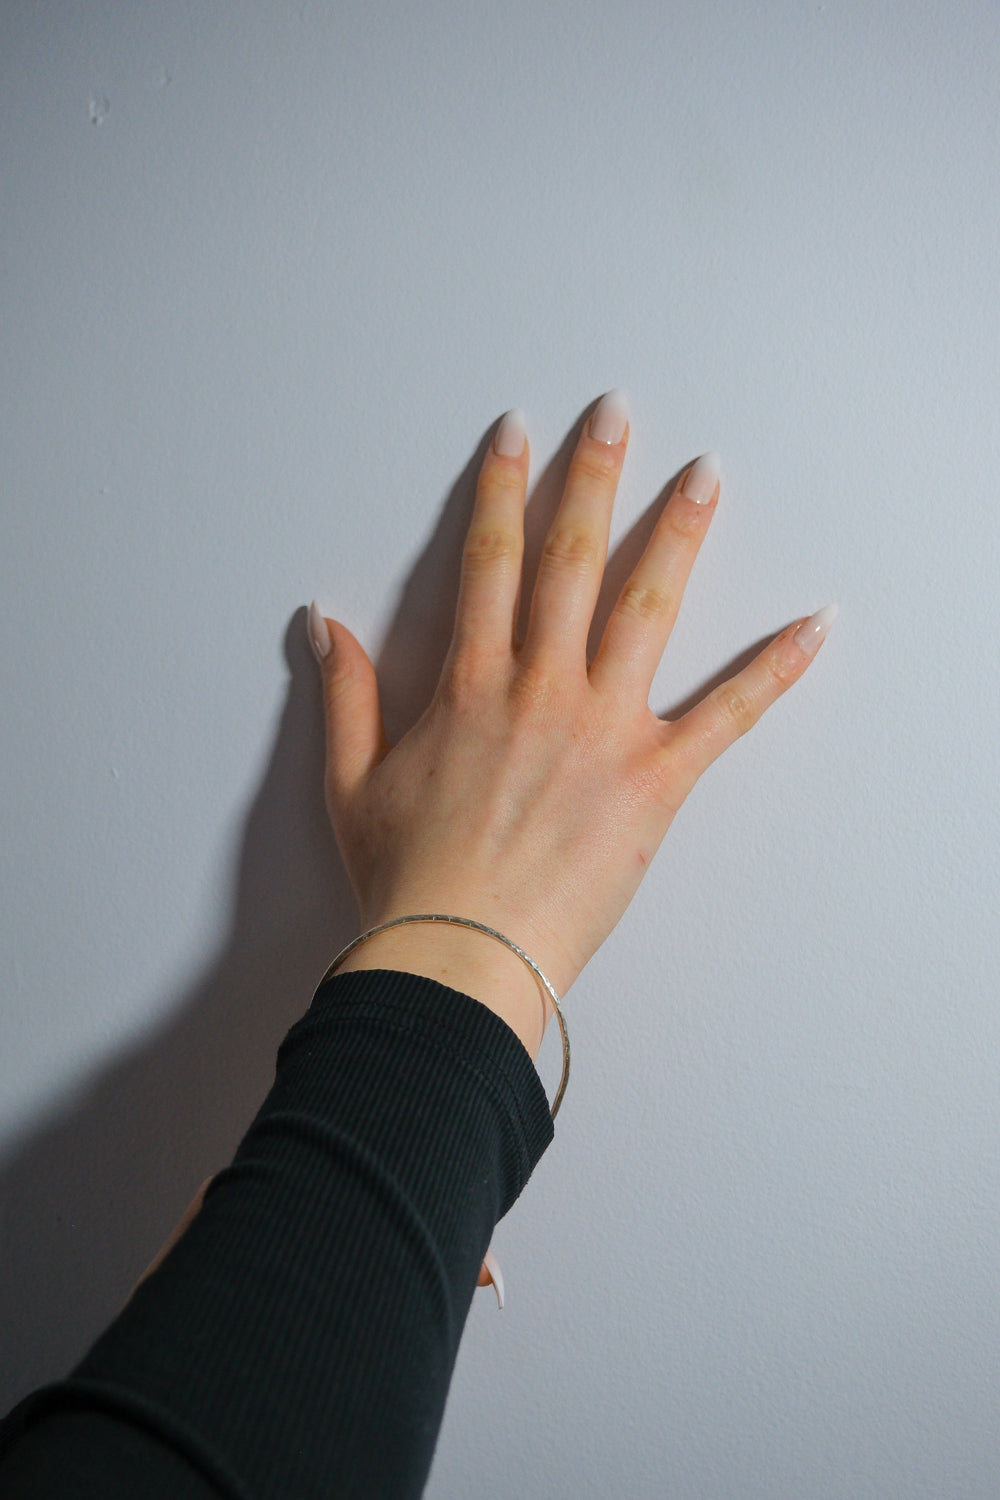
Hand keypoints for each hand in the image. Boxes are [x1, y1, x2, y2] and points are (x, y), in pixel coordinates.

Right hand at [308, 392, 834, 1055]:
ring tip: (704, 477)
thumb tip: (325, 624)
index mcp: (472, 685)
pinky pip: (727, 715)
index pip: (488, 561)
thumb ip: (343, 694)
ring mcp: (606, 730)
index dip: (501, 490)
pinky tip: (813, 626)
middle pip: (570, 560)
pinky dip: (775, 670)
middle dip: (593, 478)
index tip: (516, 437)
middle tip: (616, 416)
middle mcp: (542, 689)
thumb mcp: (352, 782)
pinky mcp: (656, 781)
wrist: (459, 955)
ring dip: (677, 534)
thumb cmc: (408, 879)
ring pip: (646, 609)